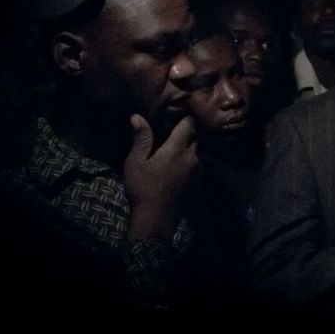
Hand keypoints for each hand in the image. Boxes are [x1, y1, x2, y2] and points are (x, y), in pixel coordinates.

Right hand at [123, 114, 198, 240]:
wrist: (156, 220)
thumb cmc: (143, 189)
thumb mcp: (136, 162)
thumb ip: (141, 138)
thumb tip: (137, 116)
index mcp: (177, 149)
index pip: (188, 124)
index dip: (184, 117)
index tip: (176, 113)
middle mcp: (192, 157)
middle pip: (194, 137)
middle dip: (185, 132)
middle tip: (170, 130)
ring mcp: (198, 171)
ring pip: (196, 151)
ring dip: (187, 147)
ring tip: (173, 147)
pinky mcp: (198, 182)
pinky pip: (196, 164)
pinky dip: (189, 160)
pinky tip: (177, 165)